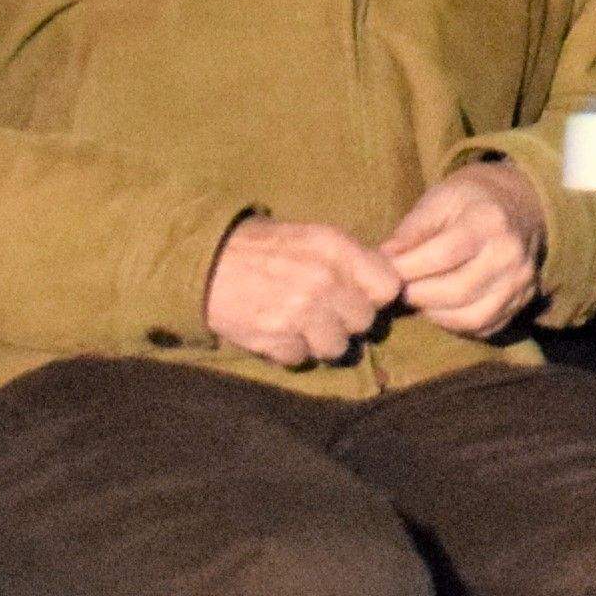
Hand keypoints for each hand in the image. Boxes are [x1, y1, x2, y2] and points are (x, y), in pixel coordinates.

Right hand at [204, 216, 404, 368]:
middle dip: (346, 320)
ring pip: (337, 347)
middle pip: (364, 321)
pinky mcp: (276, 338)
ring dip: (320, 340)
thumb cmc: (265, 247)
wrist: (206, 261)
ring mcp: (300, 312)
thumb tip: (385, 286)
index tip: (359, 295)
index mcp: (336, 249)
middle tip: (324, 310)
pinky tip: (276, 330)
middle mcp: (324, 281)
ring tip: (300, 323)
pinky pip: (300, 358)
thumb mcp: (314, 237)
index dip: (375, 295)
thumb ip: (350, 260)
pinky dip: (289, 350)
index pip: (389, 287)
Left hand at [379, 162, 548, 338]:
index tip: (386, 270)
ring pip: (471, 317)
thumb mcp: (439, 198)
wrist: (519, 205)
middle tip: (398, 288)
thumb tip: (384, 259)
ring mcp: (521, 282)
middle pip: (456, 291)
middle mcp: (511, 254)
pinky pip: (484, 327)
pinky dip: (456, 324)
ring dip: (434, 314)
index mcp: (489, 220)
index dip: (407, 268)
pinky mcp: (523, 302)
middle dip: (417, 294)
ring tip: (419, 297)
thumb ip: (411, 229)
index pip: (442, 255)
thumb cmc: (470, 200)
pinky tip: (442, 306)